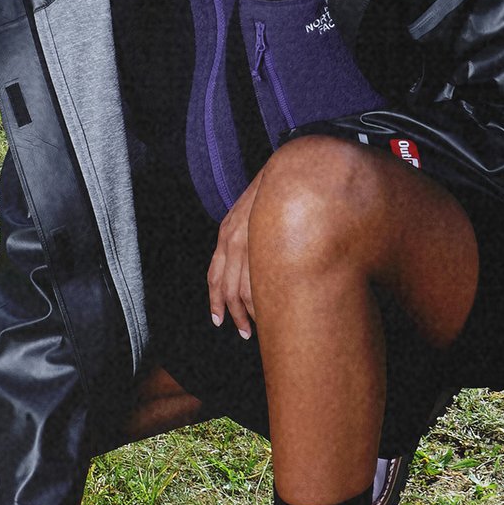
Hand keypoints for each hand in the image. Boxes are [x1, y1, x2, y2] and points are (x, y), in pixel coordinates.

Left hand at [206, 170, 264, 338]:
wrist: (289, 172)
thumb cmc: (273, 195)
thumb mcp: (248, 215)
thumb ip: (245, 238)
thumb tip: (251, 266)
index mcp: (226, 234)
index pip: (214, 276)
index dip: (215, 302)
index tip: (219, 320)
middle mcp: (232, 240)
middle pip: (228, 289)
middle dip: (235, 315)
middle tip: (244, 332)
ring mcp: (251, 242)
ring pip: (244, 289)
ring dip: (250, 313)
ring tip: (259, 327)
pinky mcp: (268, 244)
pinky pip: (261, 279)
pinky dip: (263, 299)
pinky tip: (270, 310)